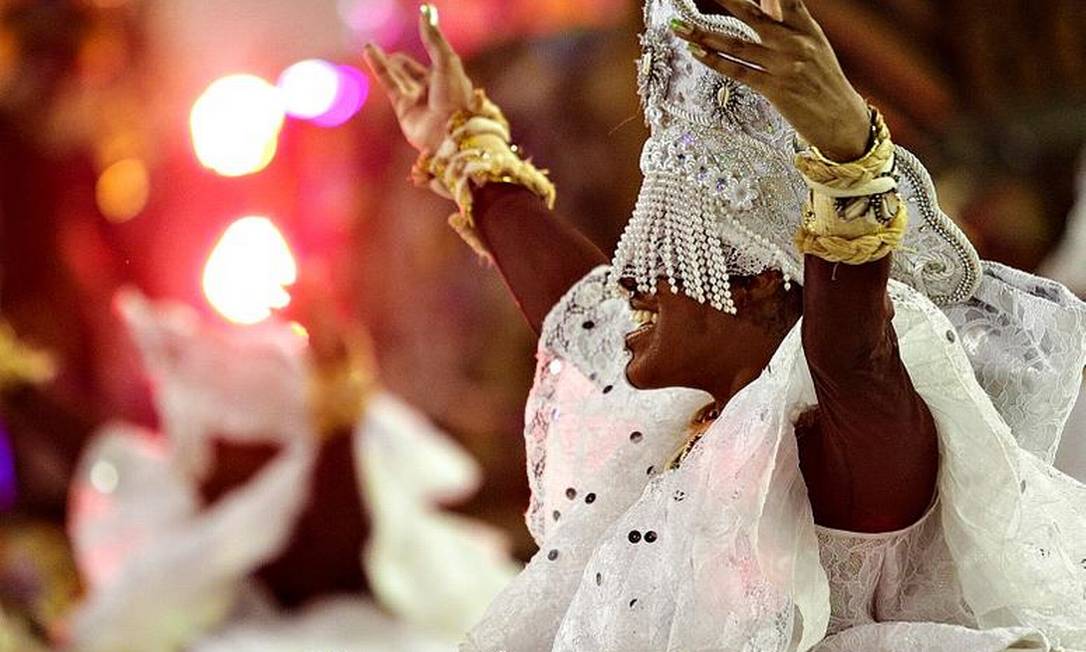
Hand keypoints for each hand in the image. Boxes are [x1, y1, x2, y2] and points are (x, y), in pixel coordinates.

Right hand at [362, 4, 473, 153]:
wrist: (450, 133)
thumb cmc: (455, 97)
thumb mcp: (446, 61)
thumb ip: (433, 38)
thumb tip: (425, 10)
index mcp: (450, 78)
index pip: (435, 57)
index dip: (426, 43)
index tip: (417, 25)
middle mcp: (433, 89)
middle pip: (412, 70)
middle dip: (400, 61)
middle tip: (389, 52)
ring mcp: (418, 100)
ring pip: (398, 76)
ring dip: (385, 61)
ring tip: (370, 46)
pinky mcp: (404, 110)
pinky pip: (389, 84)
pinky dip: (379, 67)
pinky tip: (369, 51)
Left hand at [673, 0, 870, 161]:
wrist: (842, 120)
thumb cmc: (825, 81)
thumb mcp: (814, 45)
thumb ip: (789, 21)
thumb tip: (766, 1)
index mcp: (806, 27)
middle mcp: (794, 42)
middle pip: (751, 15)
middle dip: (723, 0)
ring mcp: (784, 66)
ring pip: (736, 45)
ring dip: (703, 34)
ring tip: (680, 26)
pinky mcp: (775, 90)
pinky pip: (738, 72)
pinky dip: (715, 61)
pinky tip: (697, 52)